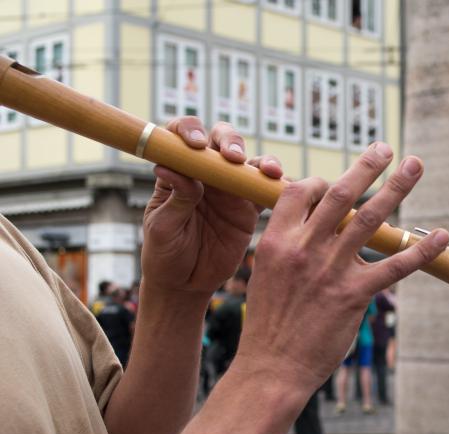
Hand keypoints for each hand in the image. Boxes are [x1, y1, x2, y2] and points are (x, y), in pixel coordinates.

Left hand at [141, 117, 282, 295]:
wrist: (185, 283)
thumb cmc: (164, 252)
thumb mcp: (162, 226)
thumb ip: (175, 198)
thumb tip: (172, 168)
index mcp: (179, 171)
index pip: (182, 137)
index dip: (190, 131)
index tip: (195, 145)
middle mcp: (206, 174)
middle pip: (222, 140)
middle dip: (231, 140)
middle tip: (233, 157)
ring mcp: (230, 190)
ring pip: (250, 162)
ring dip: (262, 160)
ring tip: (268, 170)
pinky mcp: (249, 209)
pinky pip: (267, 191)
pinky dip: (278, 186)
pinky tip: (283, 186)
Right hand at [233, 143, 448, 391]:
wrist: (271, 367)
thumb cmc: (271, 323)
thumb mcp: (269, 274)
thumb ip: (291, 246)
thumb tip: (317, 227)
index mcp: (279, 240)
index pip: (302, 192)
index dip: (322, 181)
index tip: (337, 183)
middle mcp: (305, 249)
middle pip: (342, 194)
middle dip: (368, 165)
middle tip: (387, 148)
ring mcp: (331, 270)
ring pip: (371, 220)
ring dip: (398, 188)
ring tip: (416, 165)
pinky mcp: (354, 295)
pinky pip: (395, 266)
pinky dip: (422, 250)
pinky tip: (442, 237)